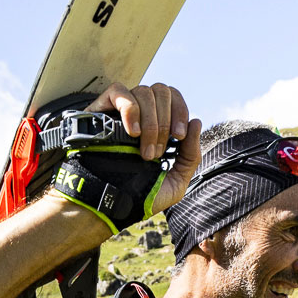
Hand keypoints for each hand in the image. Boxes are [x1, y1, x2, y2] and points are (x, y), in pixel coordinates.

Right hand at [86, 81, 201, 211]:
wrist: (110, 206)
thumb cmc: (139, 197)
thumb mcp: (175, 182)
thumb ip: (190, 155)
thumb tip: (196, 121)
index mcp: (157, 125)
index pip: (173, 98)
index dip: (180, 112)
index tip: (178, 137)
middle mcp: (140, 114)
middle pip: (161, 91)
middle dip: (165, 122)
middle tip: (156, 153)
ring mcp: (120, 112)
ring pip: (143, 91)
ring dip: (149, 123)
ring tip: (144, 152)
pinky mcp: (100, 110)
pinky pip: (118, 91)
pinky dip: (130, 108)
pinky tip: (132, 132)